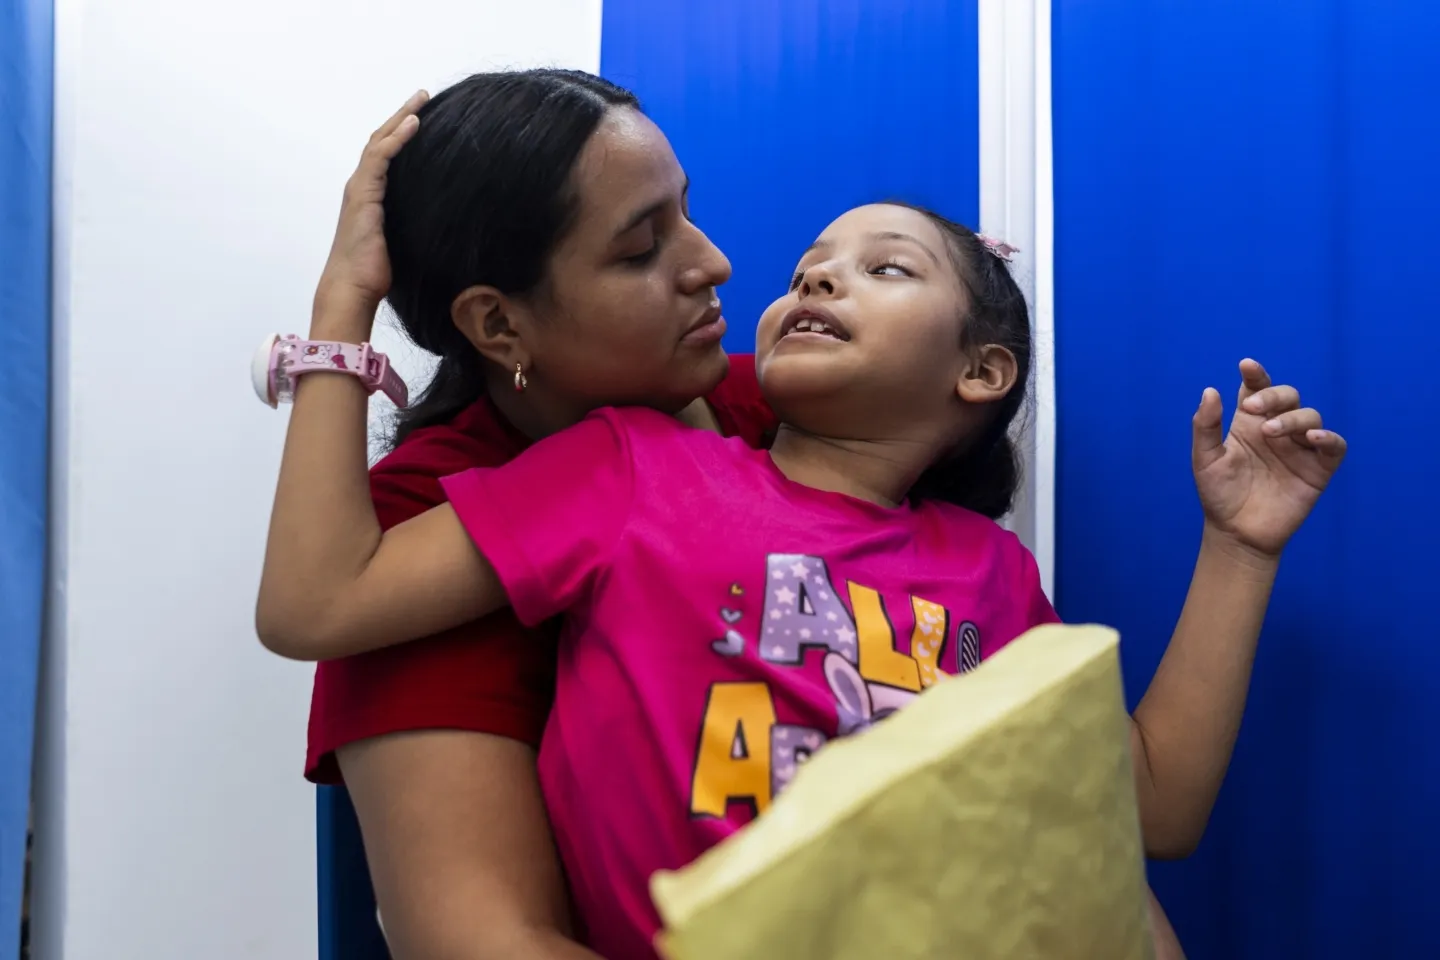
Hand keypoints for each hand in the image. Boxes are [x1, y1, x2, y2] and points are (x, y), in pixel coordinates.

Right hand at [316, 90, 428, 311]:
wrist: (353, 288)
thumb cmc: (375, 273)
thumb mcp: (402, 241)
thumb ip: (414, 225)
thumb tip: (442, 225)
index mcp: (369, 195)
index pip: (385, 154)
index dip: (402, 133)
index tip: (423, 116)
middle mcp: (361, 186)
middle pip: (381, 139)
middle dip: (401, 115)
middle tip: (423, 96)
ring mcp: (360, 188)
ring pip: (379, 142)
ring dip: (401, 118)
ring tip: (421, 100)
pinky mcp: (364, 195)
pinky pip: (380, 158)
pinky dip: (397, 138)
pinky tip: (414, 124)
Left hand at [1192, 358, 1346, 557]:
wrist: (1236, 533)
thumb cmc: (1219, 494)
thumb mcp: (1205, 459)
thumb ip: (1206, 426)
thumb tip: (1211, 390)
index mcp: (1249, 423)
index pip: (1256, 389)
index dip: (1256, 375)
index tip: (1246, 366)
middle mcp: (1277, 430)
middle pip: (1288, 396)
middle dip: (1274, 395)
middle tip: (1254, 409)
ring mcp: (1299, 448)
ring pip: (1310, 417)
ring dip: (1294, 418)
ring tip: (1272, 432)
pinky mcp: (1318, 470)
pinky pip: (1334, 447)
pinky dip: (1329, 439)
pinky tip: (1313, 439)